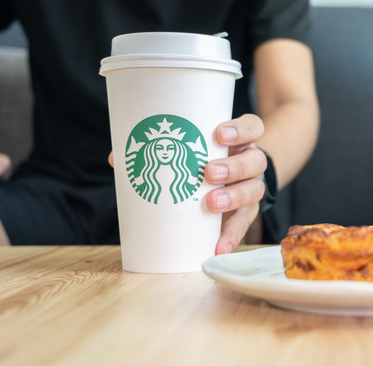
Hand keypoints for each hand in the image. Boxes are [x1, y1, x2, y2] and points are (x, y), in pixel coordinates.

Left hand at [107, 114, 266, 253]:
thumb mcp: (186, 151)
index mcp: (238, 141)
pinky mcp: (246, 214)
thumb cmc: (199, 162)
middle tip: (208, 173)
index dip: (240, 129)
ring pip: (254, 190)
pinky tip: (219, 246)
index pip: (252, 127)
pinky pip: (244, 225)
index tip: (219, 134)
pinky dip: (232, 236)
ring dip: (234, 197)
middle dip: (233, 167)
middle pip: (255, 160)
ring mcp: (251, 188)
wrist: (223, 185)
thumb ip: (156, 150)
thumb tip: (117, 158)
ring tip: (211, 204)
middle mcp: (250, 163)